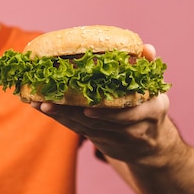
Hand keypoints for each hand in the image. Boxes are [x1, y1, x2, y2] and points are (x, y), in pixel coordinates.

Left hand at [32, 43, 175, 163]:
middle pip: (98, 121)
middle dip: (71, 112)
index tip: (86, 108)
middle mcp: (135, 128)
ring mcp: (115, 138)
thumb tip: (147, 47)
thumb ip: (147, 67)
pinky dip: (60, 118)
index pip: (128, 113)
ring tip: (39, 103)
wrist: (152, 146)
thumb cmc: (149, 105)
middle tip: (48, 101)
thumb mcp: (155, 88)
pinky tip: (42, 108)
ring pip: (84, 127)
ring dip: (60, 115)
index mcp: (152, 110)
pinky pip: (78, 130)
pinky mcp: (100, 142)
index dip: (107, 111)